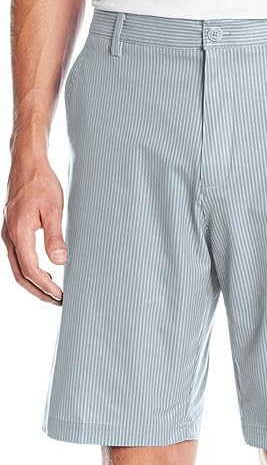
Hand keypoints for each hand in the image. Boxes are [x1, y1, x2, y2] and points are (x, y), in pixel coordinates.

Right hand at [2, 153, 66, 302]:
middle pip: (20, 275)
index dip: (45, 286)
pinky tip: (44, 273)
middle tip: (57, 301)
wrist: (27, 163)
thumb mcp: (54, 208)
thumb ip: (55, 237)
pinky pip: (17, 258)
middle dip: (38, 292)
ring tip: (52, 292)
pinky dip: (29, 271)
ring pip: (17, 268)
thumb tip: (59, 261)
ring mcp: (8, 233)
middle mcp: (9, 235)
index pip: (30, 269)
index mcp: (19, 231)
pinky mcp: (11, 231)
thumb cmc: (40, 182)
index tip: (60, 295)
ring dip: (34, 284)